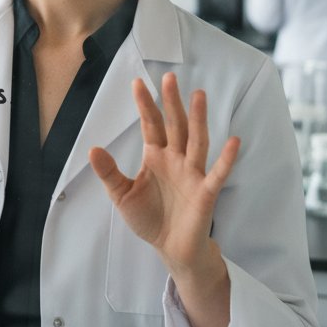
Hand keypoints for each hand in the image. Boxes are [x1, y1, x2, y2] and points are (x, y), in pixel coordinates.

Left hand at [89, 72, 239, 277]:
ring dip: (198, 119)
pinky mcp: (206, 192)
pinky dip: (226, 158)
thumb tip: (92, 149)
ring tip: (198, 95)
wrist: (170, 249)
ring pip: (196, 140)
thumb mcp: (121, 195)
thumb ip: (109, 173)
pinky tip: (234, 141)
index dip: (145, 105)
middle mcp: (176, 159)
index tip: (137, 82)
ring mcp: (192, 173)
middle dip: (171, 102)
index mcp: (155, 156)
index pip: (150, 125)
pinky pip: (217, 173)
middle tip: (168, 77)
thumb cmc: (148, 218)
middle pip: (175, 125)